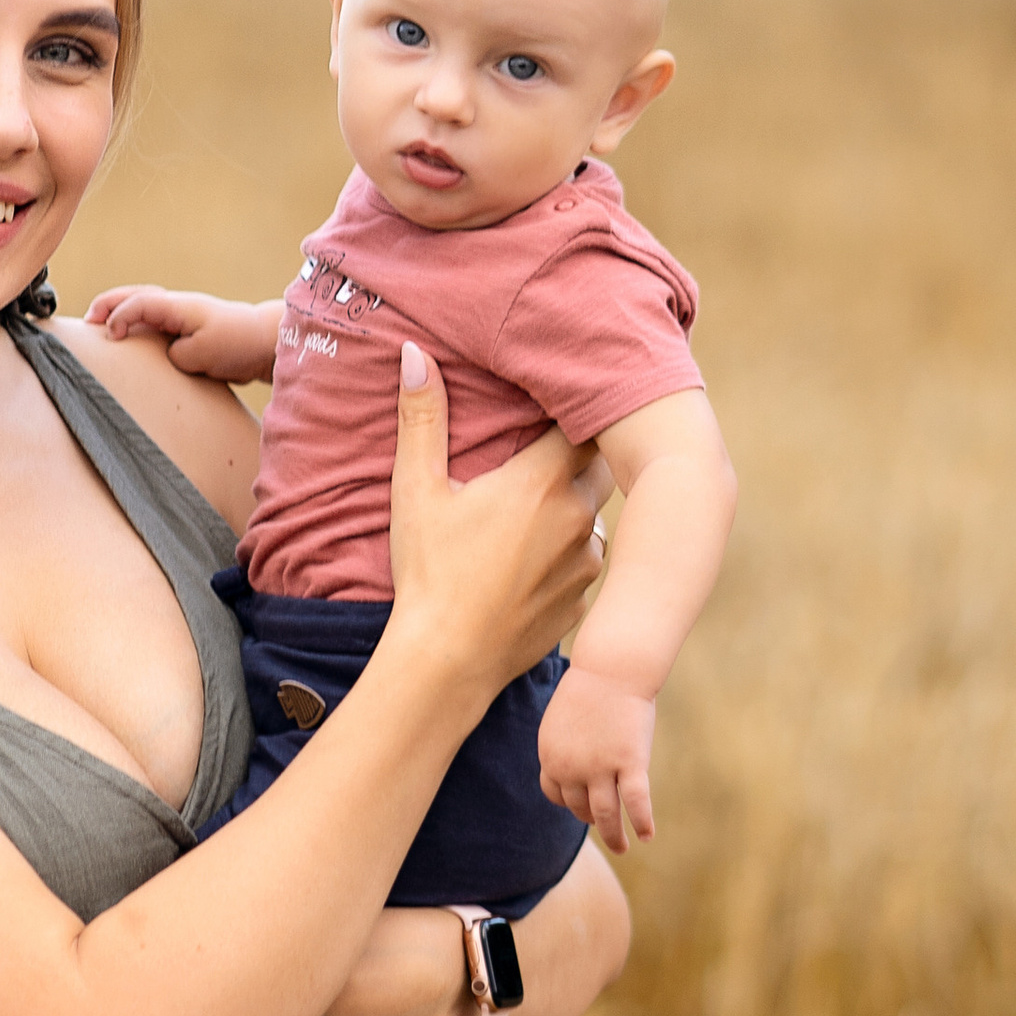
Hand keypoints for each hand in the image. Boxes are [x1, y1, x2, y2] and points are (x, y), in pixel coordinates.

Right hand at [84, 284, 277, 380]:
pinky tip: (122, 335)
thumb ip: (178, 354)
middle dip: (107, 304)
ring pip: (140, 303)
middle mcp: (176, 306)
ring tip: (96, 324)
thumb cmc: (236, 343)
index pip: (140, 303)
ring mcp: (179, 315)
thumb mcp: (204, 353)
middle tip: (87, 321)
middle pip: (134, 295)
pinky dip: (131, 319)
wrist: (262, 342)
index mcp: (179, 307)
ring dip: (117, 309)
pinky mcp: (183, 329)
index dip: (120, 315)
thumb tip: (166, 354)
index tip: (110, 335)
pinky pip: (150, 318)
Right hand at [384, 347, 608, 708]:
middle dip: (582, 453)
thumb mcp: (416, 490)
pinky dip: (569, 558)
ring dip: (576, 510)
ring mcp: (587, 562)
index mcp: (541, 480)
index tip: (562, 400)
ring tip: (539, 512)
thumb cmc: (428, 573)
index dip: (576, 409)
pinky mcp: (583, 600)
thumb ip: (422, 417)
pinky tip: (534, 565)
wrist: (447, 662)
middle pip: (600, 465)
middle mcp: (578, 515)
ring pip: (597, 517)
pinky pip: (587, 565)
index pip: (584, 421)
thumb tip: (415, 352)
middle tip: (551, 448)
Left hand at [538, 661, 657, 850]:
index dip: (570, 803)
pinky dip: (642, 822)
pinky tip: (647, 836)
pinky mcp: (630, 763)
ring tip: (622, 847)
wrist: (612, 668)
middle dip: (592, 819)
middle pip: (579, 807)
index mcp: (550, 755)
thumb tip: (572, 769)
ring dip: (614, 836)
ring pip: (605, 815)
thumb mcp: (561, 719)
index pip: (555, 794)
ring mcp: (600, 768)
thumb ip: (564, 746)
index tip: (583, 807)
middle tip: (605, 826)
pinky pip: (636, 803)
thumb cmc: (590, 687)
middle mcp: (570, 767)